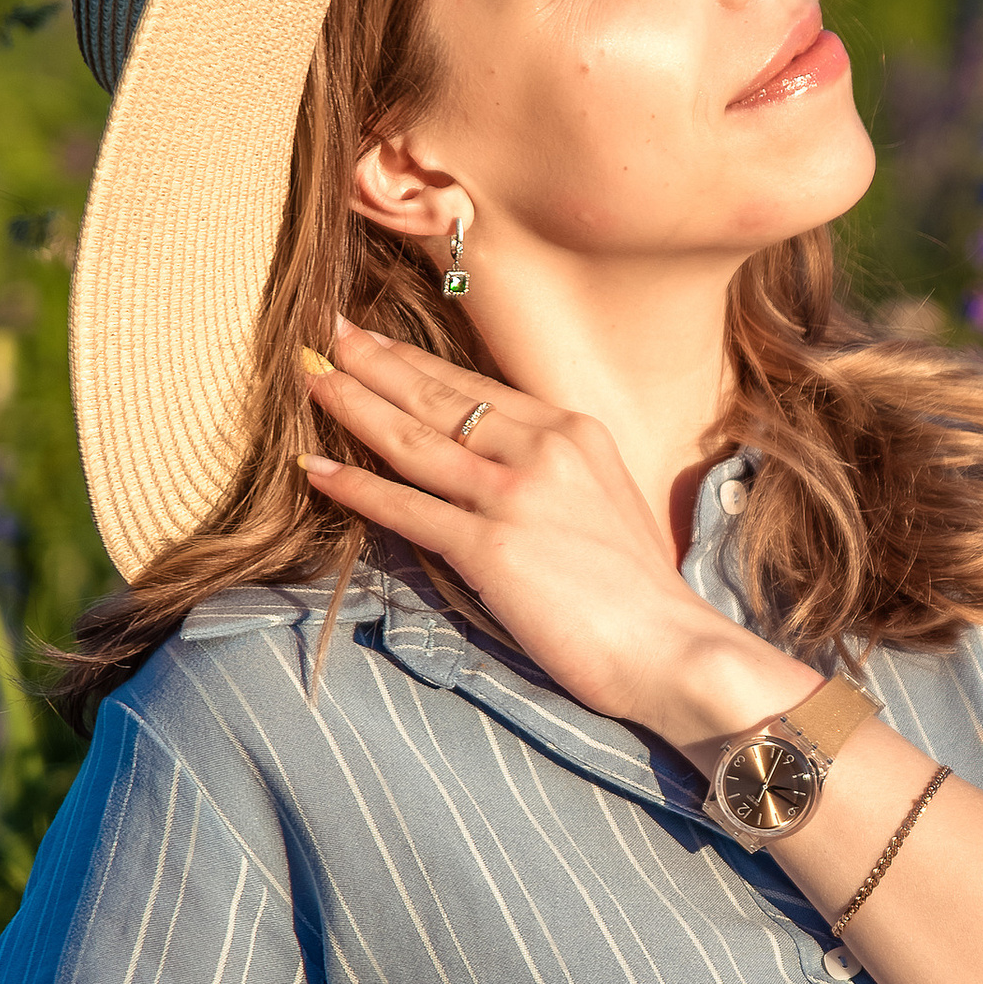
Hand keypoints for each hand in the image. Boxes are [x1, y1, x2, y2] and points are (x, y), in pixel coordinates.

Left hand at [304, 323, 794, 750]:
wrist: (671, 648)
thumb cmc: (638, 593)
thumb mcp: (602, 502)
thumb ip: (549, 473)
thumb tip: (488, 467)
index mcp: (572, 432)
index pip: (477, 386)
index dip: (418, 362)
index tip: (375, 340)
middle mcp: (542, 449)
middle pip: (438, 397)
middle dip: (374, 362)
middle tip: (326, 335)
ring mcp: (514, 495)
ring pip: (414, 440)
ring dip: (354, 407)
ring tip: (311, 382)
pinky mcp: (491, 546)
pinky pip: (407, 508)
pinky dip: (357, 487)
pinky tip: (317, 470)